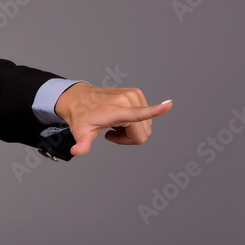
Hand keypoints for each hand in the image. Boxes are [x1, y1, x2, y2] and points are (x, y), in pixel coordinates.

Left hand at [54, 83, 171, 156]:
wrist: (78, 98)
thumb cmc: (81, 116)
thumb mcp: (81, 132)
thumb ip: (82, 144)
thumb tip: (76, 151)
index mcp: (116, 110)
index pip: (138, 113)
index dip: (155, 110)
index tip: (168, 104)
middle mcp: (128, 100)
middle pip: (143, 134)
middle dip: (129, 139)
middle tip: (110, 132)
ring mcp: (134, 95)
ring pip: (146, 127)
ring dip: (131, 130)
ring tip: (113, 124)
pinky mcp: (137, 93)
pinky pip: (145, 117)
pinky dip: (134, 122)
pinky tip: (118, 118)